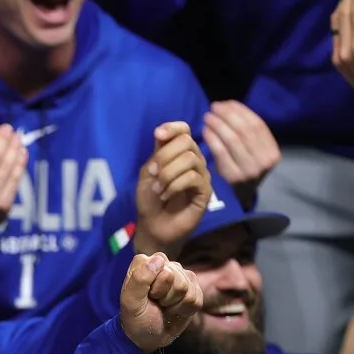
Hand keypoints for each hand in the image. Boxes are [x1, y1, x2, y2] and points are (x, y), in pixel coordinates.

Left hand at [118, 252, 202, 353]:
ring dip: (175, 304)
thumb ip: (139, 279)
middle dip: (166, 296)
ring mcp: (181, 276)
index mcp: (145, 263)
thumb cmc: (136, 318)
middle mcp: (164, 265)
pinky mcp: (193, 289)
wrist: (149, 336)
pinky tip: (175, 311)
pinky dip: (185, 310)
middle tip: (156, 302)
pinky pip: (196, 299)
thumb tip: (158, 259)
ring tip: (164, 306)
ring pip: (187, 288)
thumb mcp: (130, 302)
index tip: (147, 295)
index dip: (155, 285)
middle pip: (177, 278)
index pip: (160, 264)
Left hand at [133, 122, 212, 258]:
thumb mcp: (148, 173)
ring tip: (158, 188)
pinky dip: (175, 185)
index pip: (184, 130)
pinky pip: (194, 178)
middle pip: (187, 141)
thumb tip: (162, 135)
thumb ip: (157, 154)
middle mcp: (192, 161)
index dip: (173, 127)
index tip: (158, 135)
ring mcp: (201, 175)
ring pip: (190, 159)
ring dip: (168, 173)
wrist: (153, 226)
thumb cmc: (150, 200)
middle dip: (165, 156)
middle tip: (153, 173)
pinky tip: (165, 195)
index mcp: (177, 153)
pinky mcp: (205, 191)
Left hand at [203, 101, 280, 191]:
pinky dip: (212, 138)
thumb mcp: (254, 151)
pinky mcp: (233, 177)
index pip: (257, 124)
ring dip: (218, 124)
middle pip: (244, 130)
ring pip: (232, 139)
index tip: (226, 103)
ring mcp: (249, 171)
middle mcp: (264, 162)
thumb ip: (248, 132)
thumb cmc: (245, 167)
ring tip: (208, 117)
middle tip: (213, 108)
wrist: (241, 196)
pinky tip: (206, 131)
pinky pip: (221, 151)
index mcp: (273, 153)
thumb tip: (229, 106)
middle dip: (227, 115)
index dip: (240, 111)